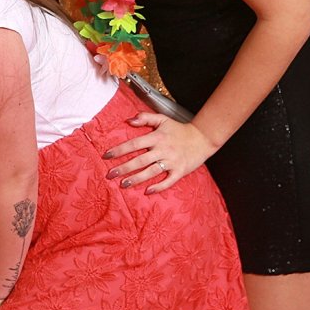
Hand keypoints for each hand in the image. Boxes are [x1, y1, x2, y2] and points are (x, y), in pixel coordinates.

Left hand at [103, 113, 218, 192]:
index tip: (106, 156)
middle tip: (110, 174)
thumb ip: (145, 117)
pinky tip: (147, 191)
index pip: (134, 144)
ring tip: (123, 184)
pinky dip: (158, 187)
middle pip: (139, 160)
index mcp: (157, 137)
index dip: (119, 150)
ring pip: (151, 172)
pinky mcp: (180, 171)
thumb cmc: (179, 129)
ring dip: (136, 179)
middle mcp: (163, 150)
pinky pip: (168, 181)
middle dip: (123, 168)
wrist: (202, 138)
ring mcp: (172, 162)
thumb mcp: (162, 119)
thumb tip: (128, 120)